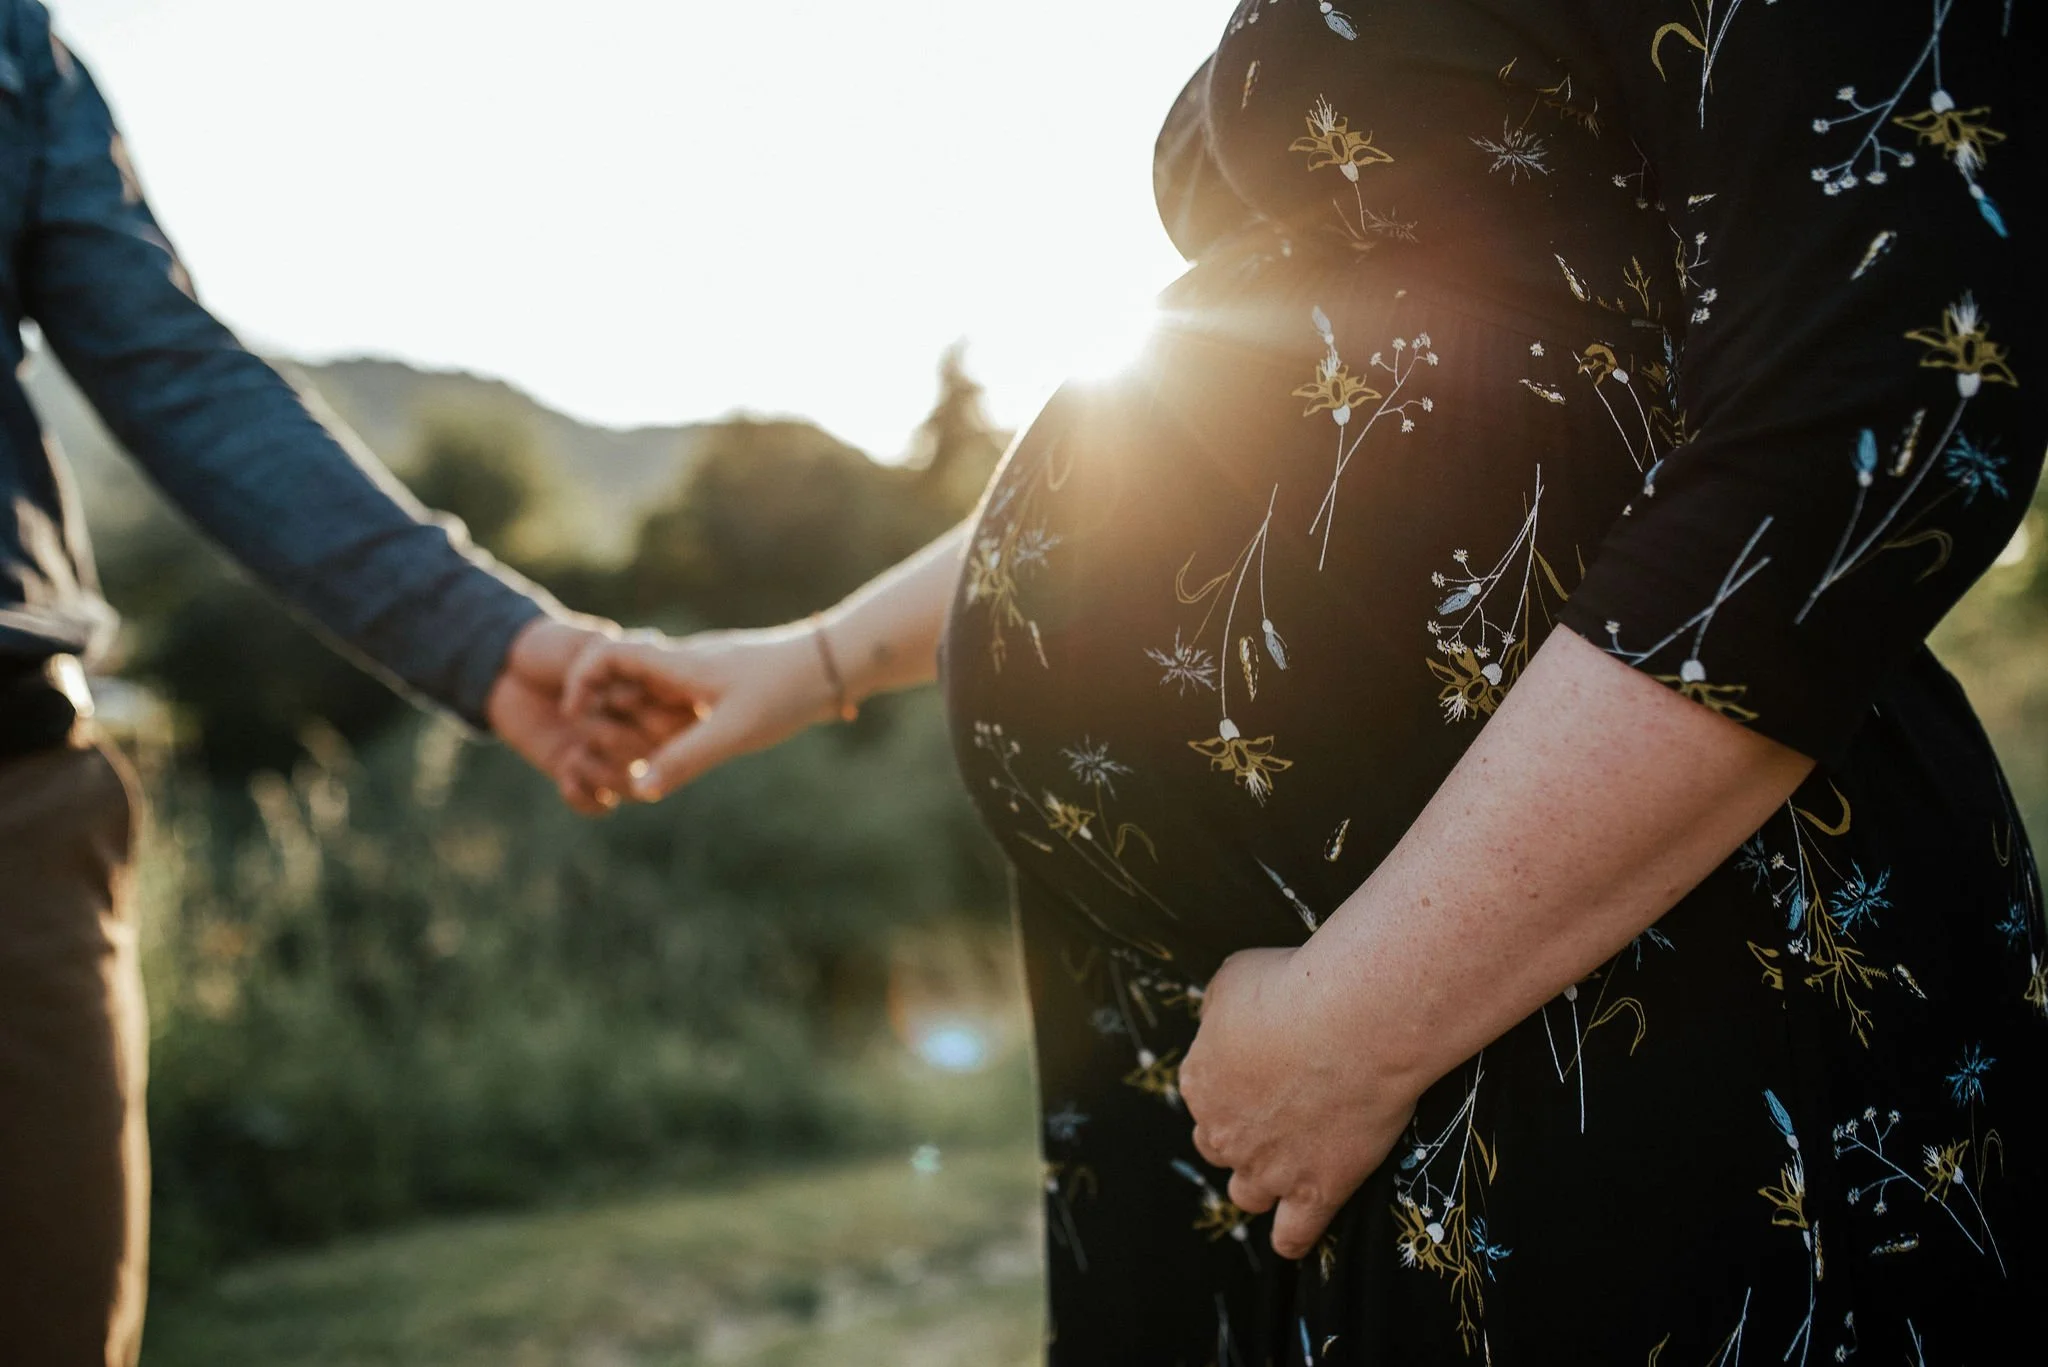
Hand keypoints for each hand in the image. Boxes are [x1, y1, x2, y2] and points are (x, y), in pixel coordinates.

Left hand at [485, 616, 693, 813]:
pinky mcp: (583, 773)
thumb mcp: (583, 642)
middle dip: (624, 746)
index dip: (651, 718)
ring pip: (633, 790)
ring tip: (575, 757)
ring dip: (605, 777)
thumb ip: (613, 652)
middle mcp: (637, 731)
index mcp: (652, 697)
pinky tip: (565, 778)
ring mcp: (610, 756)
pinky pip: (600, 806)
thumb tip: (639, 661)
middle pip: (656, 761)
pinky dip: (586, 799)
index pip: (674, 722)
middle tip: (591, 730)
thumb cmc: (550, 647)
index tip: (615, 699)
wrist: (505, 667)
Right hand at [560, 622, 842, 801]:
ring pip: (650, 691)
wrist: (836, 664)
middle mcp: (684, 661)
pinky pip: (676, 700)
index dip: (580, 680)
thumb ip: (684, 760)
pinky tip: (672, 752)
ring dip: (635, 720)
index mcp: (678, 662)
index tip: (573, 714)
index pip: (608, 655)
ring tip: (633, 758)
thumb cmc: (786, 691)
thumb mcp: (734, 732)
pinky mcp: (722, 684)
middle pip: (622, 676)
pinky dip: (663, 724)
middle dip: (604, 709)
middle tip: (601, 748)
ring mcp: (703, 671)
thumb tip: (639, 790)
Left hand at [1179, 946, 1420, 1260]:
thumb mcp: (1233, 977)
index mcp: (1198, 1081)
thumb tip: (1223, 1021)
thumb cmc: (1295, 985)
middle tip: (1281, 1111)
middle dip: (1241, 1135)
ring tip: (1291, 1165)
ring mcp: (1268, 1168)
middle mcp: (1223, 1132)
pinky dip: (1292, 1237)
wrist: (1353, 1021)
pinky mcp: (1316, 1192)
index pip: (1202, 1094)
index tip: (1264, 1068)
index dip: (1232, 1084)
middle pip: (1219, 1147)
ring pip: (1248, 1193)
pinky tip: (1297, 1233)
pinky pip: (1293, 1236)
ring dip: (1263, 1182)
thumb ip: (1219, 1009)